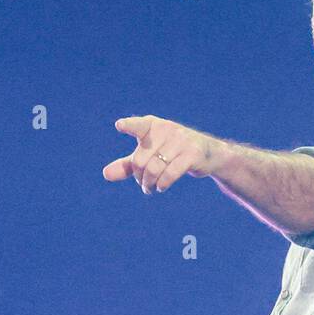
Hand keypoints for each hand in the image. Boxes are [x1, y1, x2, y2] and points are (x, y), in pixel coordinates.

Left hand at [102, 115, 218, 194]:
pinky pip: (170, 173)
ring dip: (149, 183)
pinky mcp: (192, 154)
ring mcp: (181, 141)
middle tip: (143, 184)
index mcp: (153, 126)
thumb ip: (127, 165)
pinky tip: (161, 187)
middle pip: (141, 160)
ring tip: (149, 189)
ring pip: (154, 168)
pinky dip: (162, 184)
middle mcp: (166, 129)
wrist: (208, 153)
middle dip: (139, 177)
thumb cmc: (172, 152)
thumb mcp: (149, 156)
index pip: (138, 125)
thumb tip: (105, 174)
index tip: (119, 126)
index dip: (129, 126)